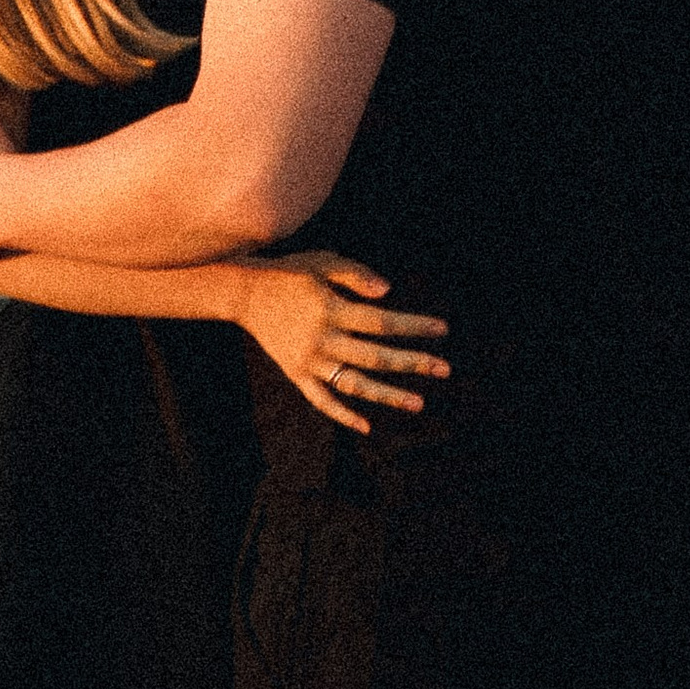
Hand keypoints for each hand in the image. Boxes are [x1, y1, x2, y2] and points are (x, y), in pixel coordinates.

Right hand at [233, 252, 448, 432]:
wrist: (244, 292)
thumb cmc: (290, 273)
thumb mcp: (323, 262)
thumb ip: (356, 275)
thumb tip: (389, 293)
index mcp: (331, 308)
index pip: (382, 321)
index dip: (414, 327)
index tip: (443, 330)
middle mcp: (321, 338)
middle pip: (375, 356)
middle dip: (413, 363)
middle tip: (446, 369)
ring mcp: (308, 360)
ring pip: (353, 384)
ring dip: (388, 395)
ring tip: (419, 403)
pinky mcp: (296, 374)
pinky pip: (321, 401)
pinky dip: (343, 415)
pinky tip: (367, 426)